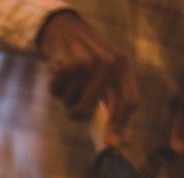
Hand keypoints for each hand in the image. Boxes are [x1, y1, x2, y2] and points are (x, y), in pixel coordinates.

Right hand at [38, 11, 138, 143]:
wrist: (65, 29)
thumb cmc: (84, 60)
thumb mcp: (104, 74)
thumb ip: (110, 102)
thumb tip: (112, 141)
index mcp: (123, 66)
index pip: (130, 102)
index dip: (120, 124)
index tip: (110, 142)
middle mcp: (110, 62)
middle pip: (91, 109)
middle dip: (77, 114)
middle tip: (71, 111)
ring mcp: (90, 62)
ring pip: (71, 101)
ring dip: (63, 98)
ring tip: (66, 82)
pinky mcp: (70, 62)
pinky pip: (56, 91)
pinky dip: (53, 88)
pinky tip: (56, 74)